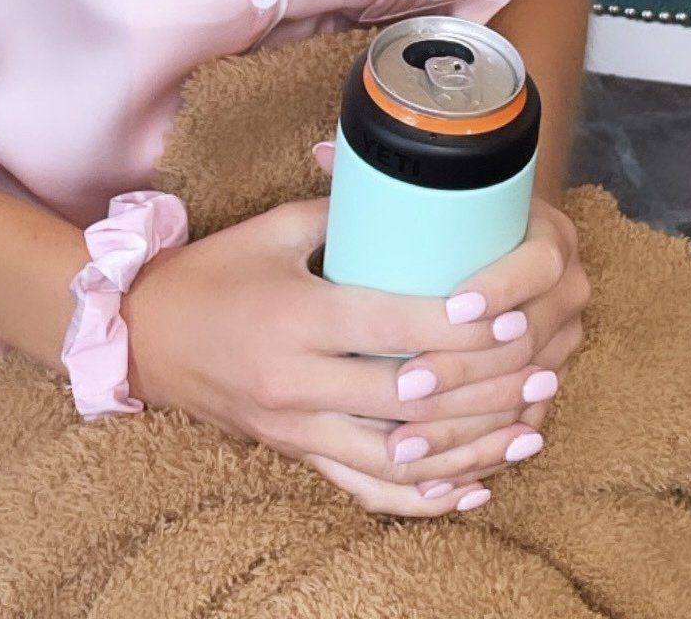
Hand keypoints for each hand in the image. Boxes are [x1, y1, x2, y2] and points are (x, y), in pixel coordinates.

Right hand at [125, 194, 558, 517]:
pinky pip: (368, 490)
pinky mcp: (297, 457)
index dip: (455, 325)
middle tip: (542, 367)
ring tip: (529, 428)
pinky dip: (424, 497)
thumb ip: (345, 213)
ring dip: (470, 448)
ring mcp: (298, 431)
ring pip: (399, 456)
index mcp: (296, 317)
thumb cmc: (216, 271)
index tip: (511, 313)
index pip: (390, 326)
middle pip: (408, 399)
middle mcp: (298, 383)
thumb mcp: (274, 228)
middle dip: (483, 387)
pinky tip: (474, 487)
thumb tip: (416, 193)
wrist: (147, 338)